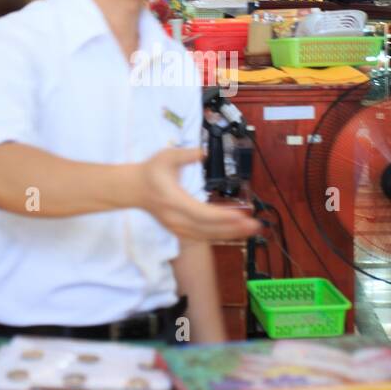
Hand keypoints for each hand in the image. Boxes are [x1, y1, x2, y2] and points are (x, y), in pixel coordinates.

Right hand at [135, 148, 260, 242]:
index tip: (240, 215)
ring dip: (230, 233)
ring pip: (206, 236)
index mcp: (174, 201)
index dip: (221, 216)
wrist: (134, 188)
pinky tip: (235, 232)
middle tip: (256, 224)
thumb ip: (185, 154)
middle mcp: (176, 219)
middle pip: (208, 228)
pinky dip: (220, 235)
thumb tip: (204, 152)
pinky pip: (202, 237)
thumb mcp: (166, 156)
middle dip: (234, 228)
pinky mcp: (179, 231)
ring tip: (252, 229)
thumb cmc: (151, 171)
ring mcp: (177, 227)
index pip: (200, 213)